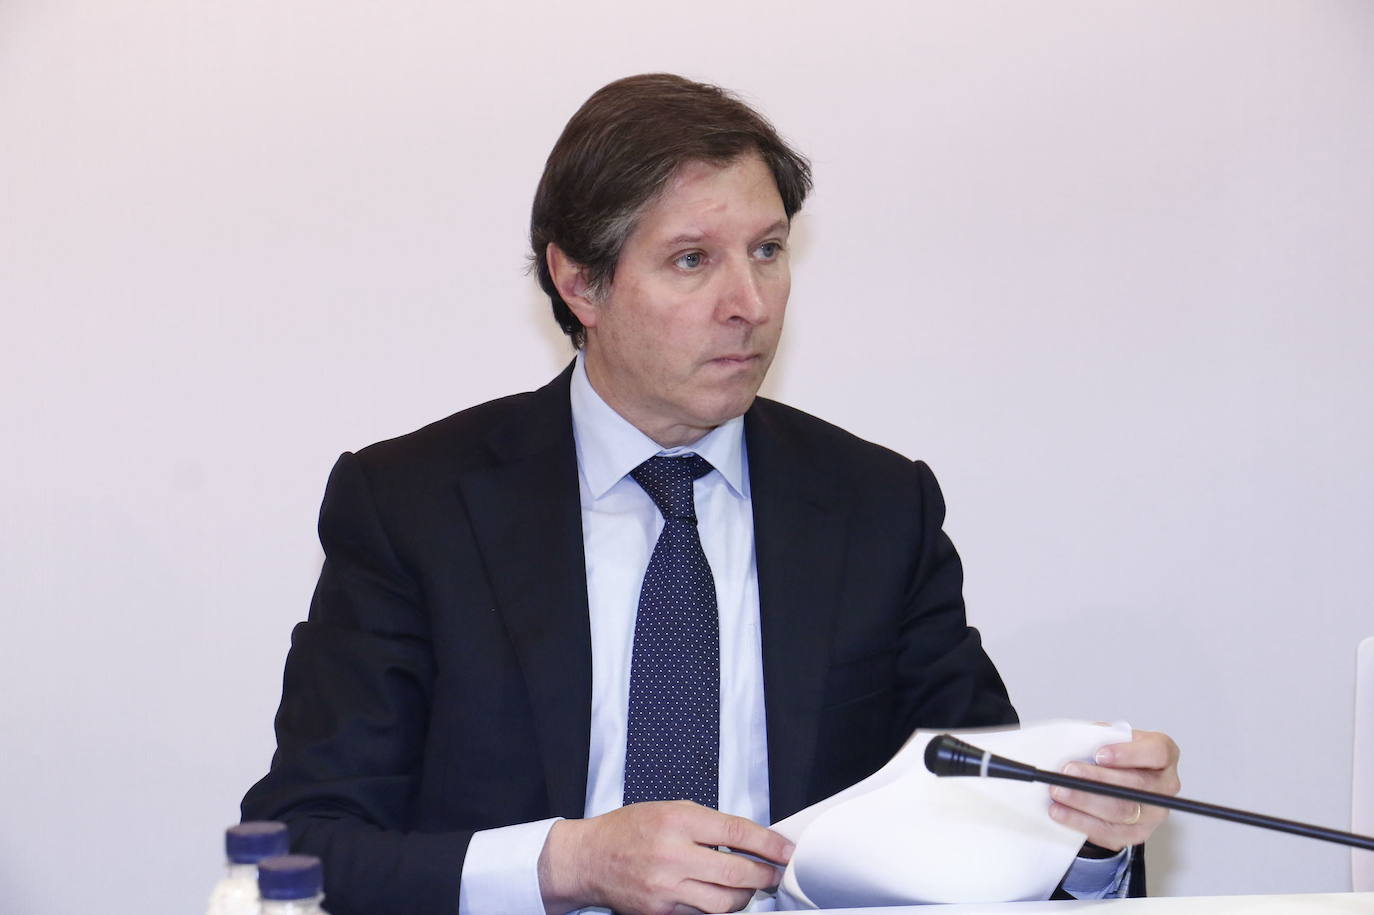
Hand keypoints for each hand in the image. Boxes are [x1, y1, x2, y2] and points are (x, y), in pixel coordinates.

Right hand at [538, 800, 793, 914]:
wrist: (590, 858)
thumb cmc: (629, 829)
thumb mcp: (670, 810)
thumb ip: (708, 825)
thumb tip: (749, 840)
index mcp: (678, 821)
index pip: (737, 833)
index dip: (769, 844)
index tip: (786, 851)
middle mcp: (673, 855)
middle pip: (737, 873)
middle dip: (765, 876)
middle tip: (776, 874)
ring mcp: (666, 888)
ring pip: (724, 903)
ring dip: (745, 897)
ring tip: (750, 888)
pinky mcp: (661, 912)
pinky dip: (717, 908)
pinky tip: (720, 897)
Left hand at [1048, 728, 1180, 851]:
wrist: (1115, 781)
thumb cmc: (1113, 755)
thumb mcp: (1108, 738)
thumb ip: (1097, 738)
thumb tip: (1073, 744)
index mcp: (1163, 754)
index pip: (1157, 752)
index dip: (1128, 753)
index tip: (1098, 754)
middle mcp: (1165, 784)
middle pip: (1136, 785)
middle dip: (1097, 779)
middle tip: (1068, 773)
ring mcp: (1154, 813)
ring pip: (1122, 811)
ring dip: (1085, 802)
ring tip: (1058, 792)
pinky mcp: (1137, 833)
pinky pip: (1109, 832)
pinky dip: (1081, 822)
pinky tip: (1061, 812)